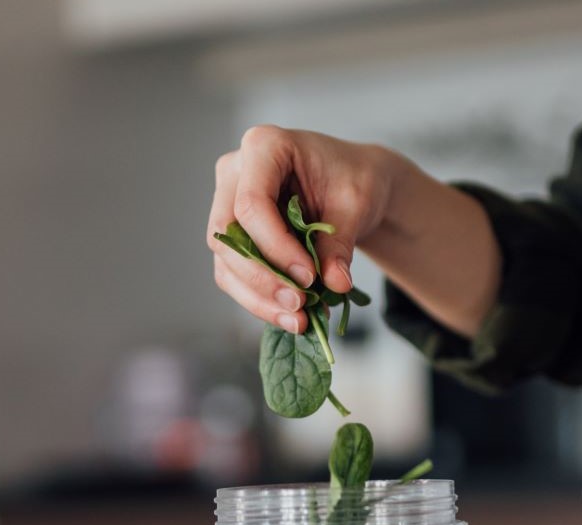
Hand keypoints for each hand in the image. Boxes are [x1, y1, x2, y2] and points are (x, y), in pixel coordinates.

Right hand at [208, 126, 401, 334]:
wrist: (354, 185)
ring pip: (226, 262)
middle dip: (263, 278)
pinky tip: (290, 318)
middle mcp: (235, 173)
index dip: (275, 247)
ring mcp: (227, 205)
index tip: (310, 277)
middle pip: (227, 236)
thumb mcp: (356, 203)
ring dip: (259, 298)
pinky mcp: (232, 238)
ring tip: (299, 321)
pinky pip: (234, 275)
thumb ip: (339, 243)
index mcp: (264, 146)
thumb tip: (335, 285)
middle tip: (300, 306)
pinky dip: (260, 301)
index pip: (251, 204)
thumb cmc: (354, 179)